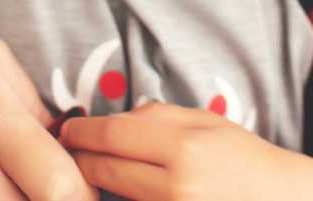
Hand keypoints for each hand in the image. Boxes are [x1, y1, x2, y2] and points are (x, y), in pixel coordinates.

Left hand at [61, 102, 312, 200]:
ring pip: (115, 197)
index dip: (83, 132)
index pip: (114, 134)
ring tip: (87, 171)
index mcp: (185, 146)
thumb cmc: (247, 159)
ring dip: (96, 184)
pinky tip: (116, 194)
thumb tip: (115, 121)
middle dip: (80, 158)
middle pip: (106, 168)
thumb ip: (160, 119)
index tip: (67, 129)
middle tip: (66, 150)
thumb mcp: (208, 124)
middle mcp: (176, 186)